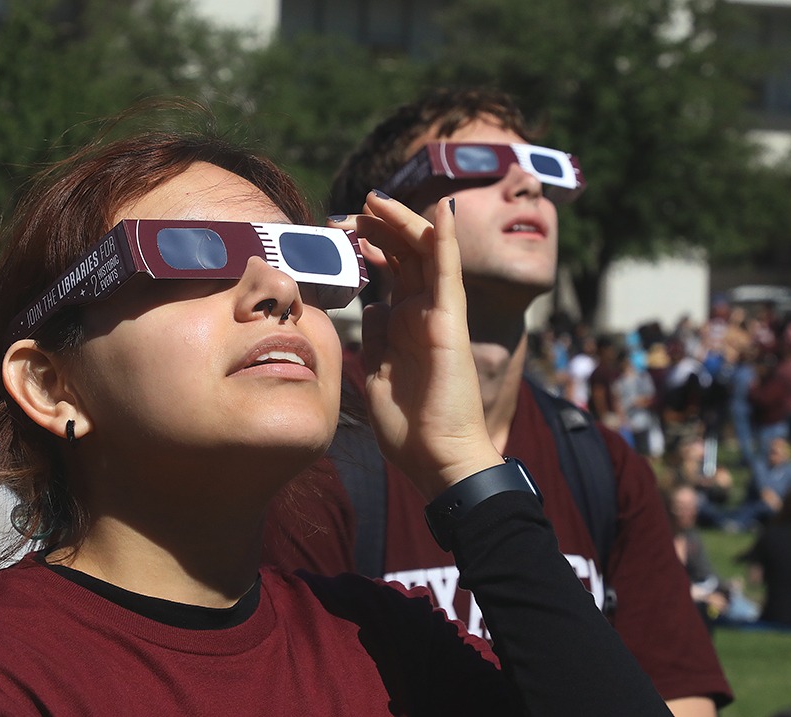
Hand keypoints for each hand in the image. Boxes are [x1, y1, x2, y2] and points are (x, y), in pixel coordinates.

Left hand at [331, 193, 500, 499]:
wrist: (437, 457)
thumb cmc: (409, 426)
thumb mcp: (378, 373)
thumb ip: (377, 339)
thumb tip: (372, 310)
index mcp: (404, 325)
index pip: (390, 270)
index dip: (368, 245)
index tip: (340, 230)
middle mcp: (422, 313)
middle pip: (403, 254)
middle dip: (377, 227)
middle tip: (349, 211)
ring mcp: (438, 314)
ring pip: (423, 252)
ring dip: (401, 223)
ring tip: (375, 202)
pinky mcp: (450, 322)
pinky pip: (449, 272)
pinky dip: (445, 240)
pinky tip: (441, 211)